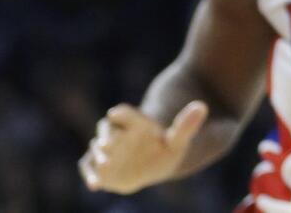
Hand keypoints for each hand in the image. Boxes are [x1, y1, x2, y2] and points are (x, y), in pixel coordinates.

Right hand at [78, 100, 207, 193]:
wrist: (152, 163)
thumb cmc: (165, 149)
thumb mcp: (178, 139)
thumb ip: (186, 125)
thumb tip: (201, 106)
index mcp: (131, 121)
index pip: (124, 113)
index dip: (120, 114)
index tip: (115, 114)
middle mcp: (114, 132)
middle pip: (105, 129)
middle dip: (105, 137)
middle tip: (108, 145)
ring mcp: (105, 148)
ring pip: (96, 147)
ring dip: (98, 154)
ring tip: (105, 164)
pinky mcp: (98, 164)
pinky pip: (89, 166)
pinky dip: (89, 174)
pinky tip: (94, 185)